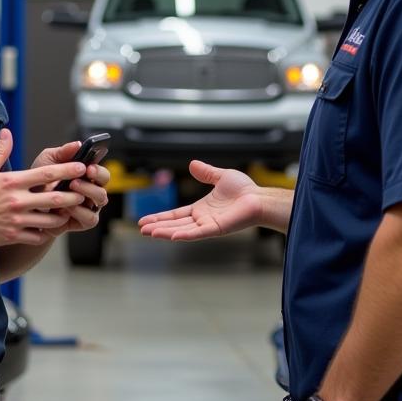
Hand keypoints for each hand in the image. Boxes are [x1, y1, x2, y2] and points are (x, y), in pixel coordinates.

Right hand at [0, 129, 87, 247]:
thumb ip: (0, 151)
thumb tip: (7, 132)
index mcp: (12, 182)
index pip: (46, 174)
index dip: (67, 170)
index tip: (82, 167)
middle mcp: (17, 200)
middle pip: (54, 198)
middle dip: (73, 196)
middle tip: (83, 193)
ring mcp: (16, 219)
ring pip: (49, 220)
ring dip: (62, 216)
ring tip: (68, 212)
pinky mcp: (12, 235)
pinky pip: (37, 236)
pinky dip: (45, 233)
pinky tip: (48, 229)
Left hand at [30, 139, 110, 236]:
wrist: (28, 204)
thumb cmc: (39, 181)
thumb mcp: (47, 161)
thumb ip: (63, 152)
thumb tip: (78, 144)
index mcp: (86, 177)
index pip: (101, 173)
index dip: (98, 170)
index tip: (89, 166)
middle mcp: (91, 192)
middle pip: (104, 185)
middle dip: (95, 180)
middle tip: (79, 177)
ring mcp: (88, 207)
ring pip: (101, 200)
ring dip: (88, 193)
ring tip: (71, 188)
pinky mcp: (82, 222)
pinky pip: (90, 218)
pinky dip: (81, 212)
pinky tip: (67, 206)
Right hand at [137, 160, 262, 240]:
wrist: (259, 198)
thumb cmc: (245, 190)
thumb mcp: (221, 177)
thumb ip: (206, 173)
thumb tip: (192, 164)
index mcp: (201, 209)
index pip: (176, 215)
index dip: (160, 218)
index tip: (145, 221)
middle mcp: (202, 219)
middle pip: (175, 224)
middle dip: (158, 227)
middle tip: (141, 230)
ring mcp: (208, 225)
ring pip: (182, 231)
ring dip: (166, 232)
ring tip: (149, 233)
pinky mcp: (217, 228)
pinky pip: (198, 233)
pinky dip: (185, 235)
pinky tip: (172, 237)